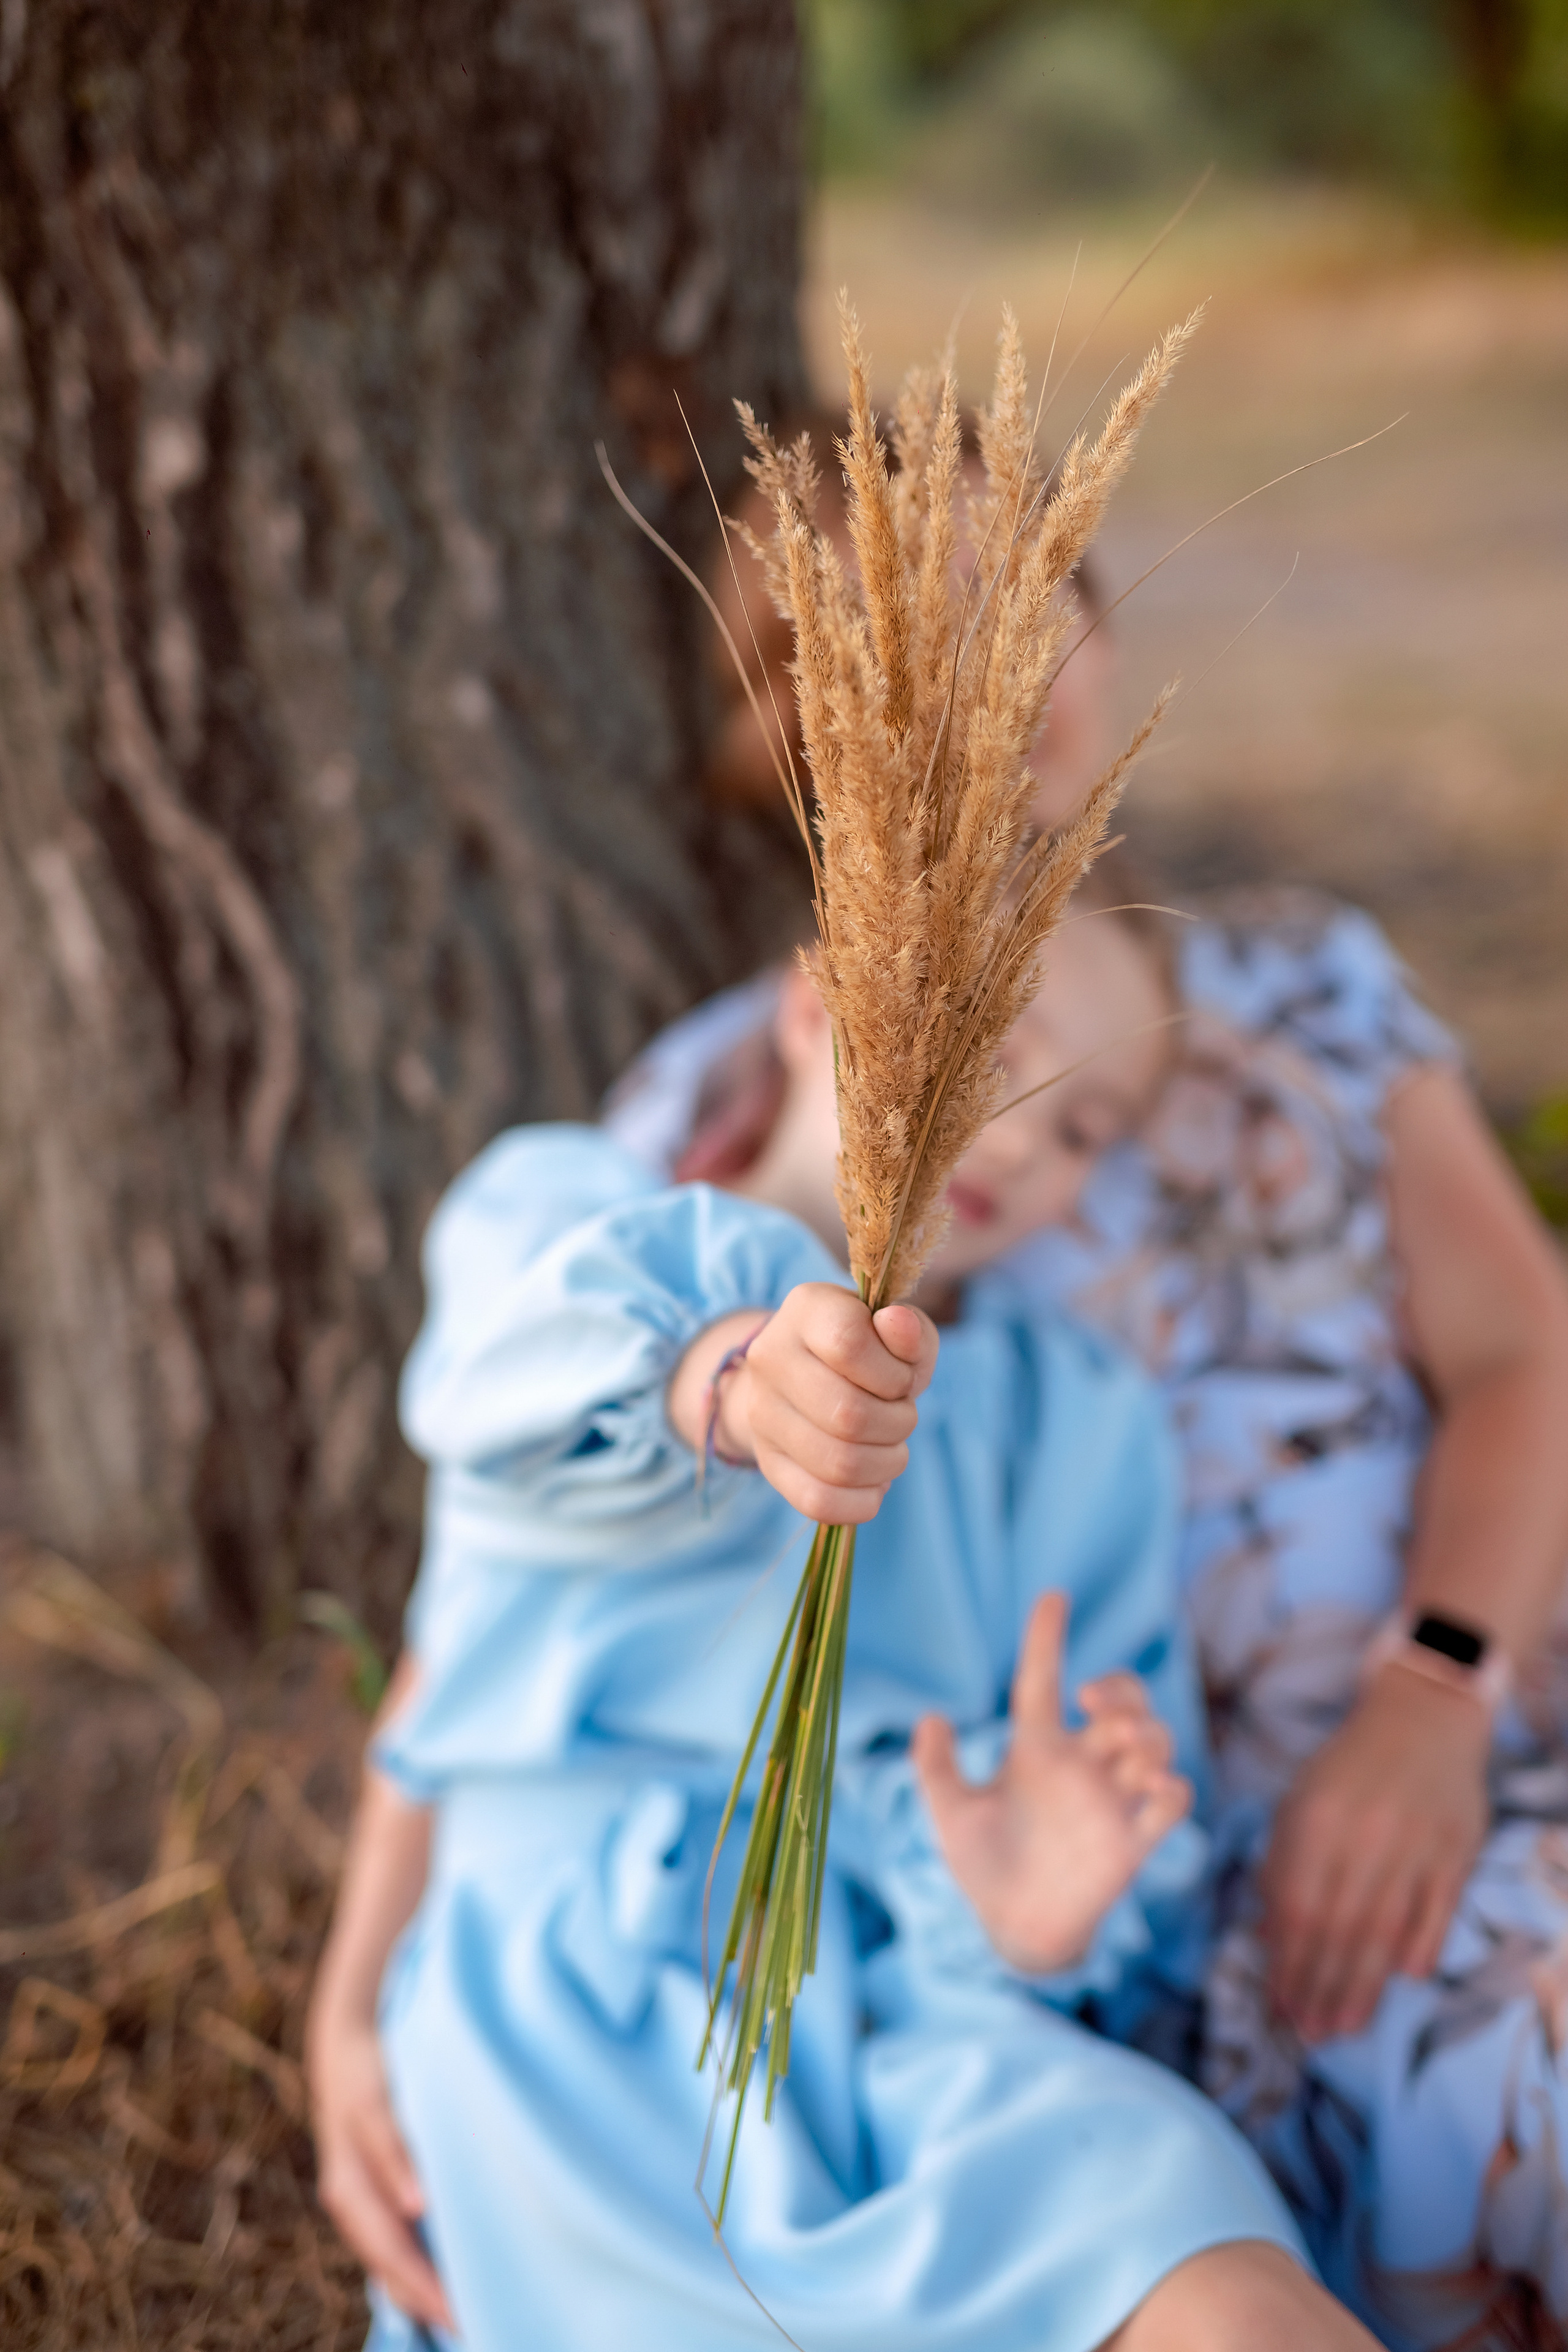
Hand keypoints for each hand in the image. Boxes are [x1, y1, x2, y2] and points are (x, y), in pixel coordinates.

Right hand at [308, 2005, 455, 2335]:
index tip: (464, 2316)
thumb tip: (416, 2208)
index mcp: (350, 2189)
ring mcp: (358, 2204)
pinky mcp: (369, 2198)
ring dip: (422, 2293)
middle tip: (477, 2329)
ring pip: (388, 2264)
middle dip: (429, 2303)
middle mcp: (351, 2206)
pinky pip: (390, 2247)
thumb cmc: (367, 2068)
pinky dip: (415, 2270)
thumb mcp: (375, 2101)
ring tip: (467, 2318)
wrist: (343, 2043)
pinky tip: (444, 2284)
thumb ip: (393, 2150)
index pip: (393, 2255)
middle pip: (390, 2270)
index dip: (428, 2289)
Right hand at [669, 1287, 937, 1522]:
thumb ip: (910, 1330)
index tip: (902, 1379)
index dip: (893, 1374)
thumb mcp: (897, 1330)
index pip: (849, 1344)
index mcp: (806, 1310)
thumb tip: (899, 1325)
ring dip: (887, 1463)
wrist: (804, 1376)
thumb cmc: (868, 1351)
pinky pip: (818, 1502)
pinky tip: (875, 1482)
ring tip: (892, 1448)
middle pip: (848, 1414)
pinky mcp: (768, 1463)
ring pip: (838, 1464)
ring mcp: (762, 1414)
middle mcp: (770, 1357)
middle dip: (898, 1423)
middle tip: (903, 1416)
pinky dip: (862, 1501)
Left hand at [912, 1591, 1191, 1973]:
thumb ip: (937, 1768)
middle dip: (1122, 1688)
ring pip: (1154, 1742)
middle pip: (1122, 1702)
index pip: (1043, 1679)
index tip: (1052, 1598)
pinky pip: (1174, 1801)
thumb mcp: (951, 1815)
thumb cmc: (983, 1867)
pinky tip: (1152, 1787)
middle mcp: (1080, 1767)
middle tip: (1094, 1703)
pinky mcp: (1133, 1842)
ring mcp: (1110, 1801)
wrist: (1013, 1930)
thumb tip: (931, 1718)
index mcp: (1035, 1750)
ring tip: (1123, 1749)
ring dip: (1147, 1733)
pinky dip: (1172, 1787)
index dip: (1046, 1637)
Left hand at [1261, 1662, 1490, 2042]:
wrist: (1422, 1717)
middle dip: (1320, 1988)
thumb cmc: (1348, 1770)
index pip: (1296, 1908)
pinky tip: (1402, 1980)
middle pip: (1339, 1929)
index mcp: (1315, 1820)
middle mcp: (1364, 1835)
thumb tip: (1268, 1938)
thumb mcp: (1299, 1803)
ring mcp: (1414, 1845)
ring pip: (1386, 1931)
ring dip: (1363, 1986)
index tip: (1278, 2003)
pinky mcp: (1456, 1851)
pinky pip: (1437, 1912)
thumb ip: (1282, 1867)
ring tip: (1344, 2027)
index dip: (1286, 1963)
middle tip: (1310, 2033)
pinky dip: (1420, 1948)